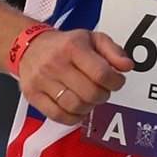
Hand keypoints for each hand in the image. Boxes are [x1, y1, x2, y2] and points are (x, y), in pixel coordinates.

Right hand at [11, 23, 128, 122]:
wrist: (30, 46)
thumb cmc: (64, 45)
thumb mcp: (92, 38)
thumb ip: (113, 51)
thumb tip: (126, 66)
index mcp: (72, 47)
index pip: (101, 73)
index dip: (115, 82)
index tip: (116, 81)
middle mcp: (55, 63)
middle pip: (90, 92)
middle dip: (103, 95)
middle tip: (102, 90)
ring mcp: (42, 80)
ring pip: (74, 106)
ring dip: (89, 107)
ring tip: (89, 98)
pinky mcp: (33, 94)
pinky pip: (57, 116)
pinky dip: (73, 117)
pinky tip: (77, 109)